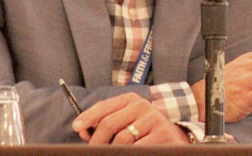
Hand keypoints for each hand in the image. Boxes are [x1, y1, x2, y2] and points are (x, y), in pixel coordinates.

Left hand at [72, 92, 189, 144]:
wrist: (174, 138)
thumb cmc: (144, 132)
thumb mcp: (127, 122)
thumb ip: (106, 123)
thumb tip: (83, 129)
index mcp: (131, 100)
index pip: (104, 106)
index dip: (88, 116)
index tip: (77, 127)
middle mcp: (142, 106)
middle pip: (109, 123)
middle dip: (97, 141)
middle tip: (93, 151)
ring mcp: (153, 119)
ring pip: (122, 139)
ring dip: (113, 150)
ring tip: (113, 153)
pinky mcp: (162, 134)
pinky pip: (137, 148)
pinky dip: (129, 153)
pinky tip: (129, 153)